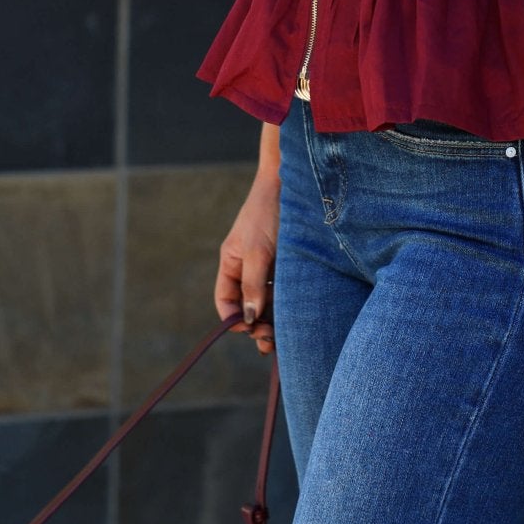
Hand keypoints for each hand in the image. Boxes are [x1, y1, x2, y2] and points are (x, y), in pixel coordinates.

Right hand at [213, 170, 279, 356]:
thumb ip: (254, 284)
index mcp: (231, 263)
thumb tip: (250, 319)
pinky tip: (298, 313)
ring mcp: (268, 265)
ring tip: (286, 335)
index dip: (235, 320)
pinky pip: (284, 289)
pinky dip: (287, 303)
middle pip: (248, 305)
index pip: (226, 301)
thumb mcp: (259, 251)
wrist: (292, 181)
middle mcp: (247, 266)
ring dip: (274, 318)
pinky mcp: (288, 262)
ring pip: (267, 300)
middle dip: (257, 325)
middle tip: (272, 342)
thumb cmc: (269, 212)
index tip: (250, 331)